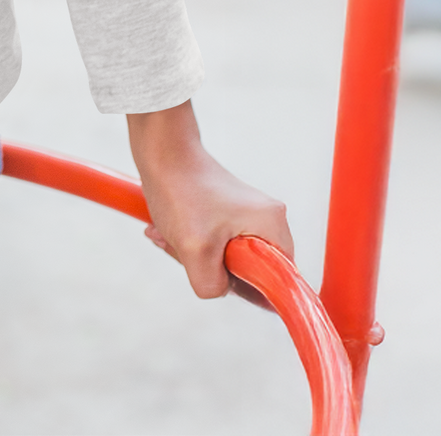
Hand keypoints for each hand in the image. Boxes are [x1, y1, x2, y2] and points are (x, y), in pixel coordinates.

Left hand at [126, 101, 292, 300]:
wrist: (159, 150)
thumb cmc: (180, 192)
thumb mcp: (195, 252)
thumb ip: (214, 285)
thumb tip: (221, 289)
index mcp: (273, 224)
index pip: (280, 278)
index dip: (252, 289)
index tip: (222, 279)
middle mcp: (267, 217)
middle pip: (249, 268)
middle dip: (213, 268)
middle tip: (185, 253)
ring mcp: (247, 212)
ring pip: (226, 254)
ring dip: (195, 253)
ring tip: (169, 236)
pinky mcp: (227, 209)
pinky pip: (214, 239)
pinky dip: (190, 240)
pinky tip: (164, 230)